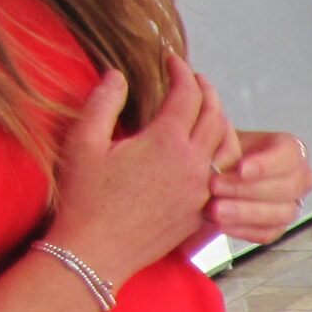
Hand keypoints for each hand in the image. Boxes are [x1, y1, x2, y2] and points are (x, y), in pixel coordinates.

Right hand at [46, 59, 222, 286]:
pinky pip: (225, 177)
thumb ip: (103, 103)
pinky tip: (209, 150)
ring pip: (228, 147)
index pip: (187, 95)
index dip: (181, 72)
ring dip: (220, 122)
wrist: (96, 251)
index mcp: (166, 143)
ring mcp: (202, 190)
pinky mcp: (202, 211)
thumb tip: (117, 75)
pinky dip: (222, 155)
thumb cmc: (84, 197)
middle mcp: (193, 165)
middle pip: (215, 116)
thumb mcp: (83, 142)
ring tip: (207, 109)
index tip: (171, 60)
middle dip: (206, 91)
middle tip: (194, 78)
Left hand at [203, 131, 311, 245]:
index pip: (291, 155)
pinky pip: (268, 233)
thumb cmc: (220, 152)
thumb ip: (225, 145)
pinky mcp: (278, 227)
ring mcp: (292, 205)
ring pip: (282, 213)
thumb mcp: (221, 138)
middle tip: (215, 187)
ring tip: (214, 210)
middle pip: (289, 187)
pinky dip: (244, 229)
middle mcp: (299, 178)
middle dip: (249, 189)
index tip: (241, 169)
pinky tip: (222, 224)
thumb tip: (221, 162)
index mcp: (291, 150)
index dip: (267, 164)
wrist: (211, 172)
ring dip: (246, 212)